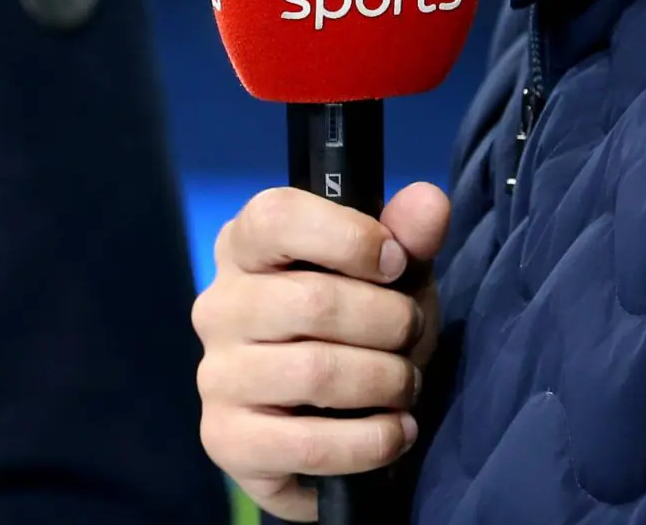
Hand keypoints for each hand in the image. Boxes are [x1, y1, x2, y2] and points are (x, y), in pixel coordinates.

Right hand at [194, 181, 451, 521]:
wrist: (333, 430)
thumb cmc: (359, 336)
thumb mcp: (392, 282)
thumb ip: (409, 239)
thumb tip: (429, 201)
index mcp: (244, 249)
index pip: (276, 218)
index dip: (349, 237)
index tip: (396, 264)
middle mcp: (218, 306)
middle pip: (312, 300)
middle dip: (390, 322)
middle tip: (411, 338)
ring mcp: (216, 376)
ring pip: (316, 372)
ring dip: (387, 382)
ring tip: (406, 387)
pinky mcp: (227, 440)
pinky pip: (311, 444)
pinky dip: (373, 441)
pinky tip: (395, 433)